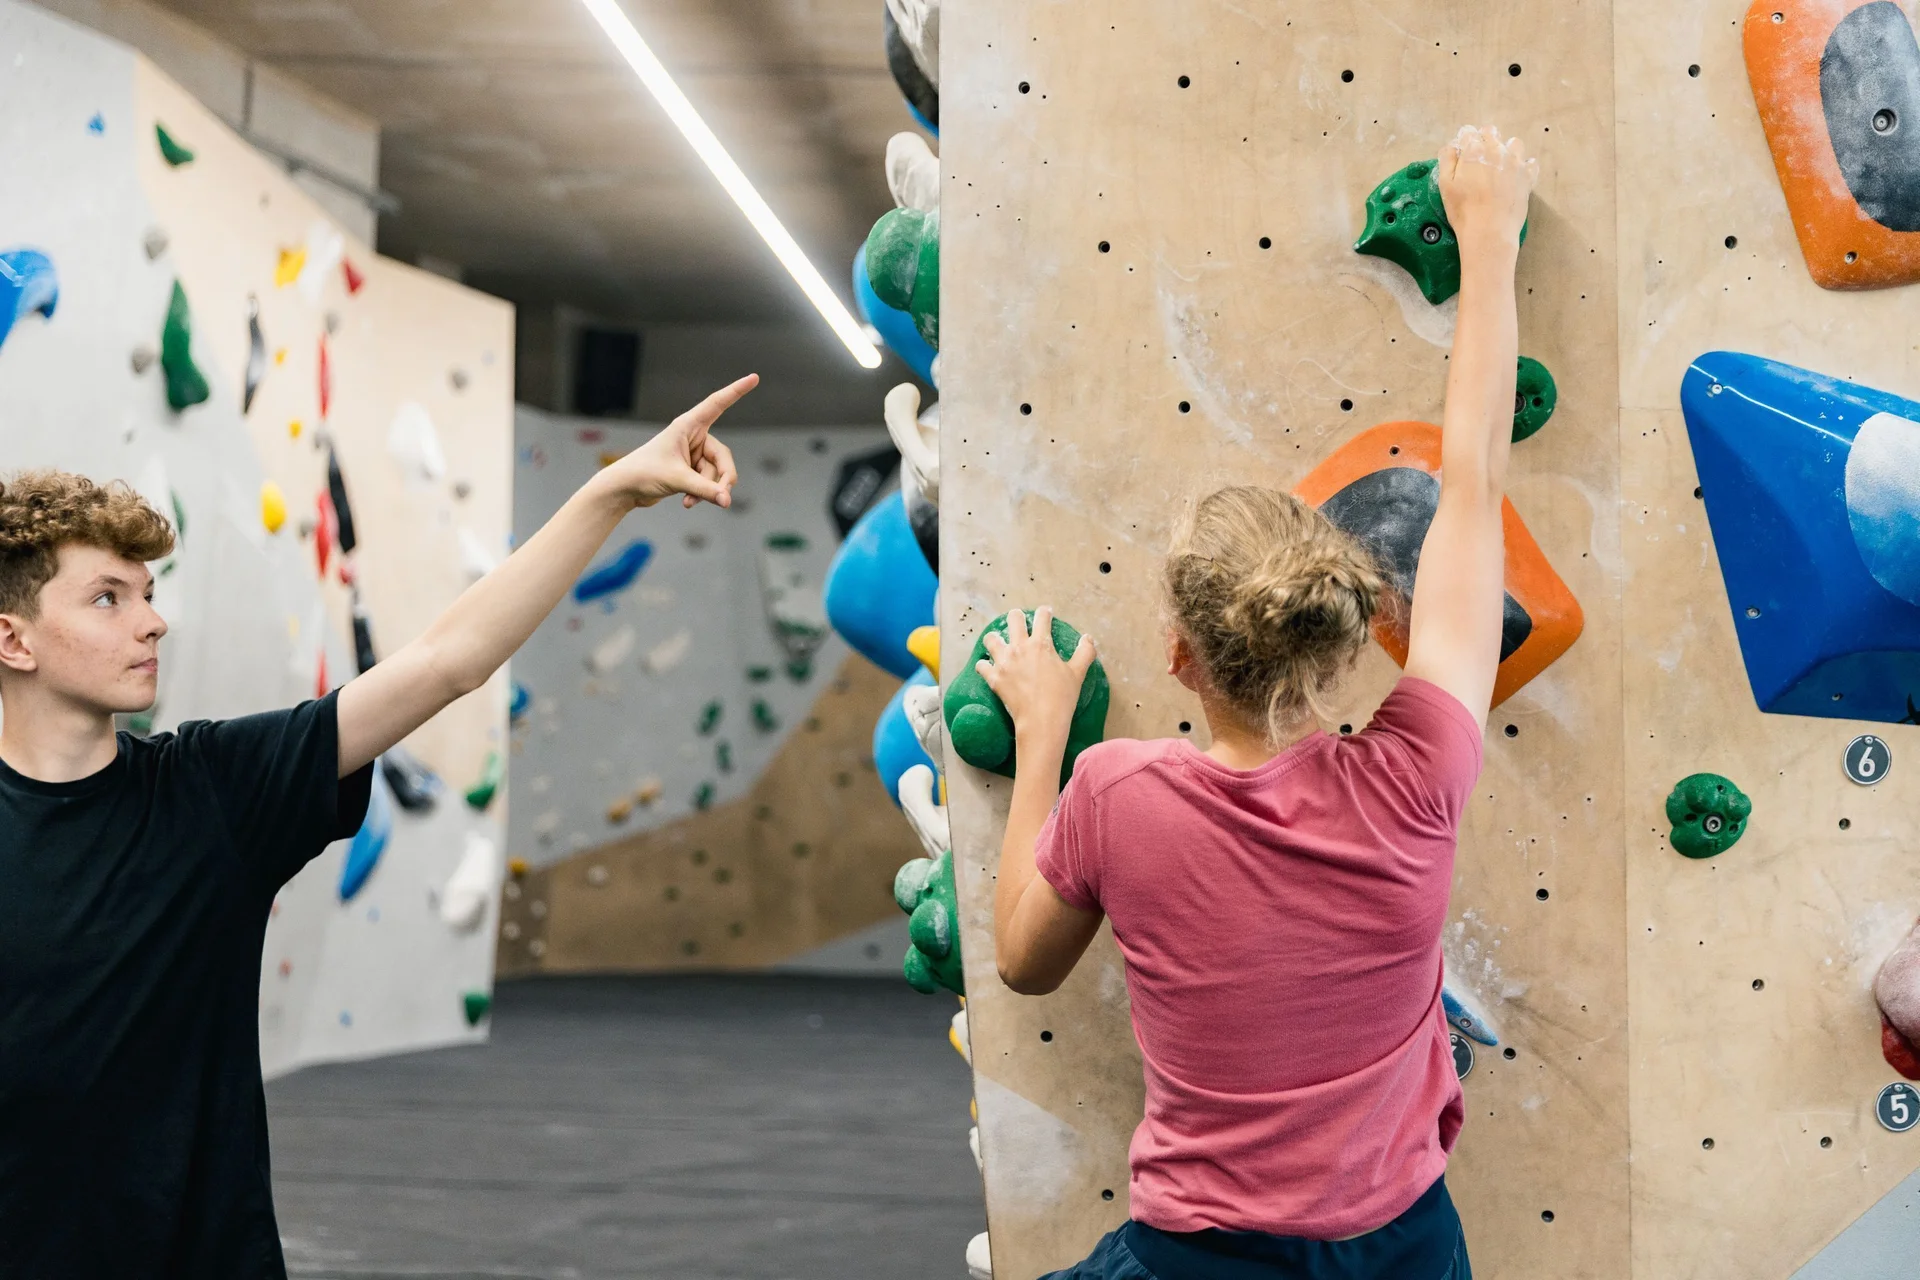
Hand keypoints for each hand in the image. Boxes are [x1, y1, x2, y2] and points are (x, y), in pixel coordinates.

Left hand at [595, 375, 754, 509]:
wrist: (624, 489)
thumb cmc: (644, 474)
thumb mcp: (677, 479)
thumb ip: (705, 489)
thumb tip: (727, 500)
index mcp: (687, 425)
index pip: (717, 404)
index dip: (736, 391)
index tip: (754, 378)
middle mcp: (693, 437)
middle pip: (723, 457)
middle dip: (723, 479)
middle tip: (723, 498)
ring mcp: (694, 454)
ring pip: (716, 474)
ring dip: (707, 490)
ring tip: (690, 501)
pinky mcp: (692, 471)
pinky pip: (709, 483)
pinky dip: (702, 494)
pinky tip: (687, 502)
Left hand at [976, 607, 1095, 744]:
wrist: (1041, 719)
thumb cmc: (1061, 696)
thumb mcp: (1078, 673)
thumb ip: (1084, 652)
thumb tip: (1088, 638)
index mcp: (1041, 644)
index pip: (1042, 617)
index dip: (1044, 613)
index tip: (1045, 613)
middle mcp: (1020, 647)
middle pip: (1013, 619)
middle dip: (1017, 617)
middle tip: (1019, 621)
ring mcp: (1004, 661)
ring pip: (991, 638)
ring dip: (995, 639)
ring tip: (999, 643)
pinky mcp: (993, 677)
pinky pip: (981, 665)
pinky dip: (984, 665)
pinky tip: (988, 667)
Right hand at [1436, 125, 1536, 255]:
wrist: (1490, 231)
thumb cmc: (1463, 210)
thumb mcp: (1445, 185)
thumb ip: (1447, 160)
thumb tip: (1452, 147)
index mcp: (1474, 150)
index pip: (1468, 133)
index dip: (1463, 141)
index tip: (1461, 153)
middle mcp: (1497, 150)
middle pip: (1490, 133)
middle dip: (1483, 140)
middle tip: (1478, 160)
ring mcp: (1516, 162)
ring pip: (1513, 143)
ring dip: (1506, 149)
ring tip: (1500, 165)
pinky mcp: (1528, 176)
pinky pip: (1530, 162)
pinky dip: (1524, 165)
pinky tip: (1516, 175)